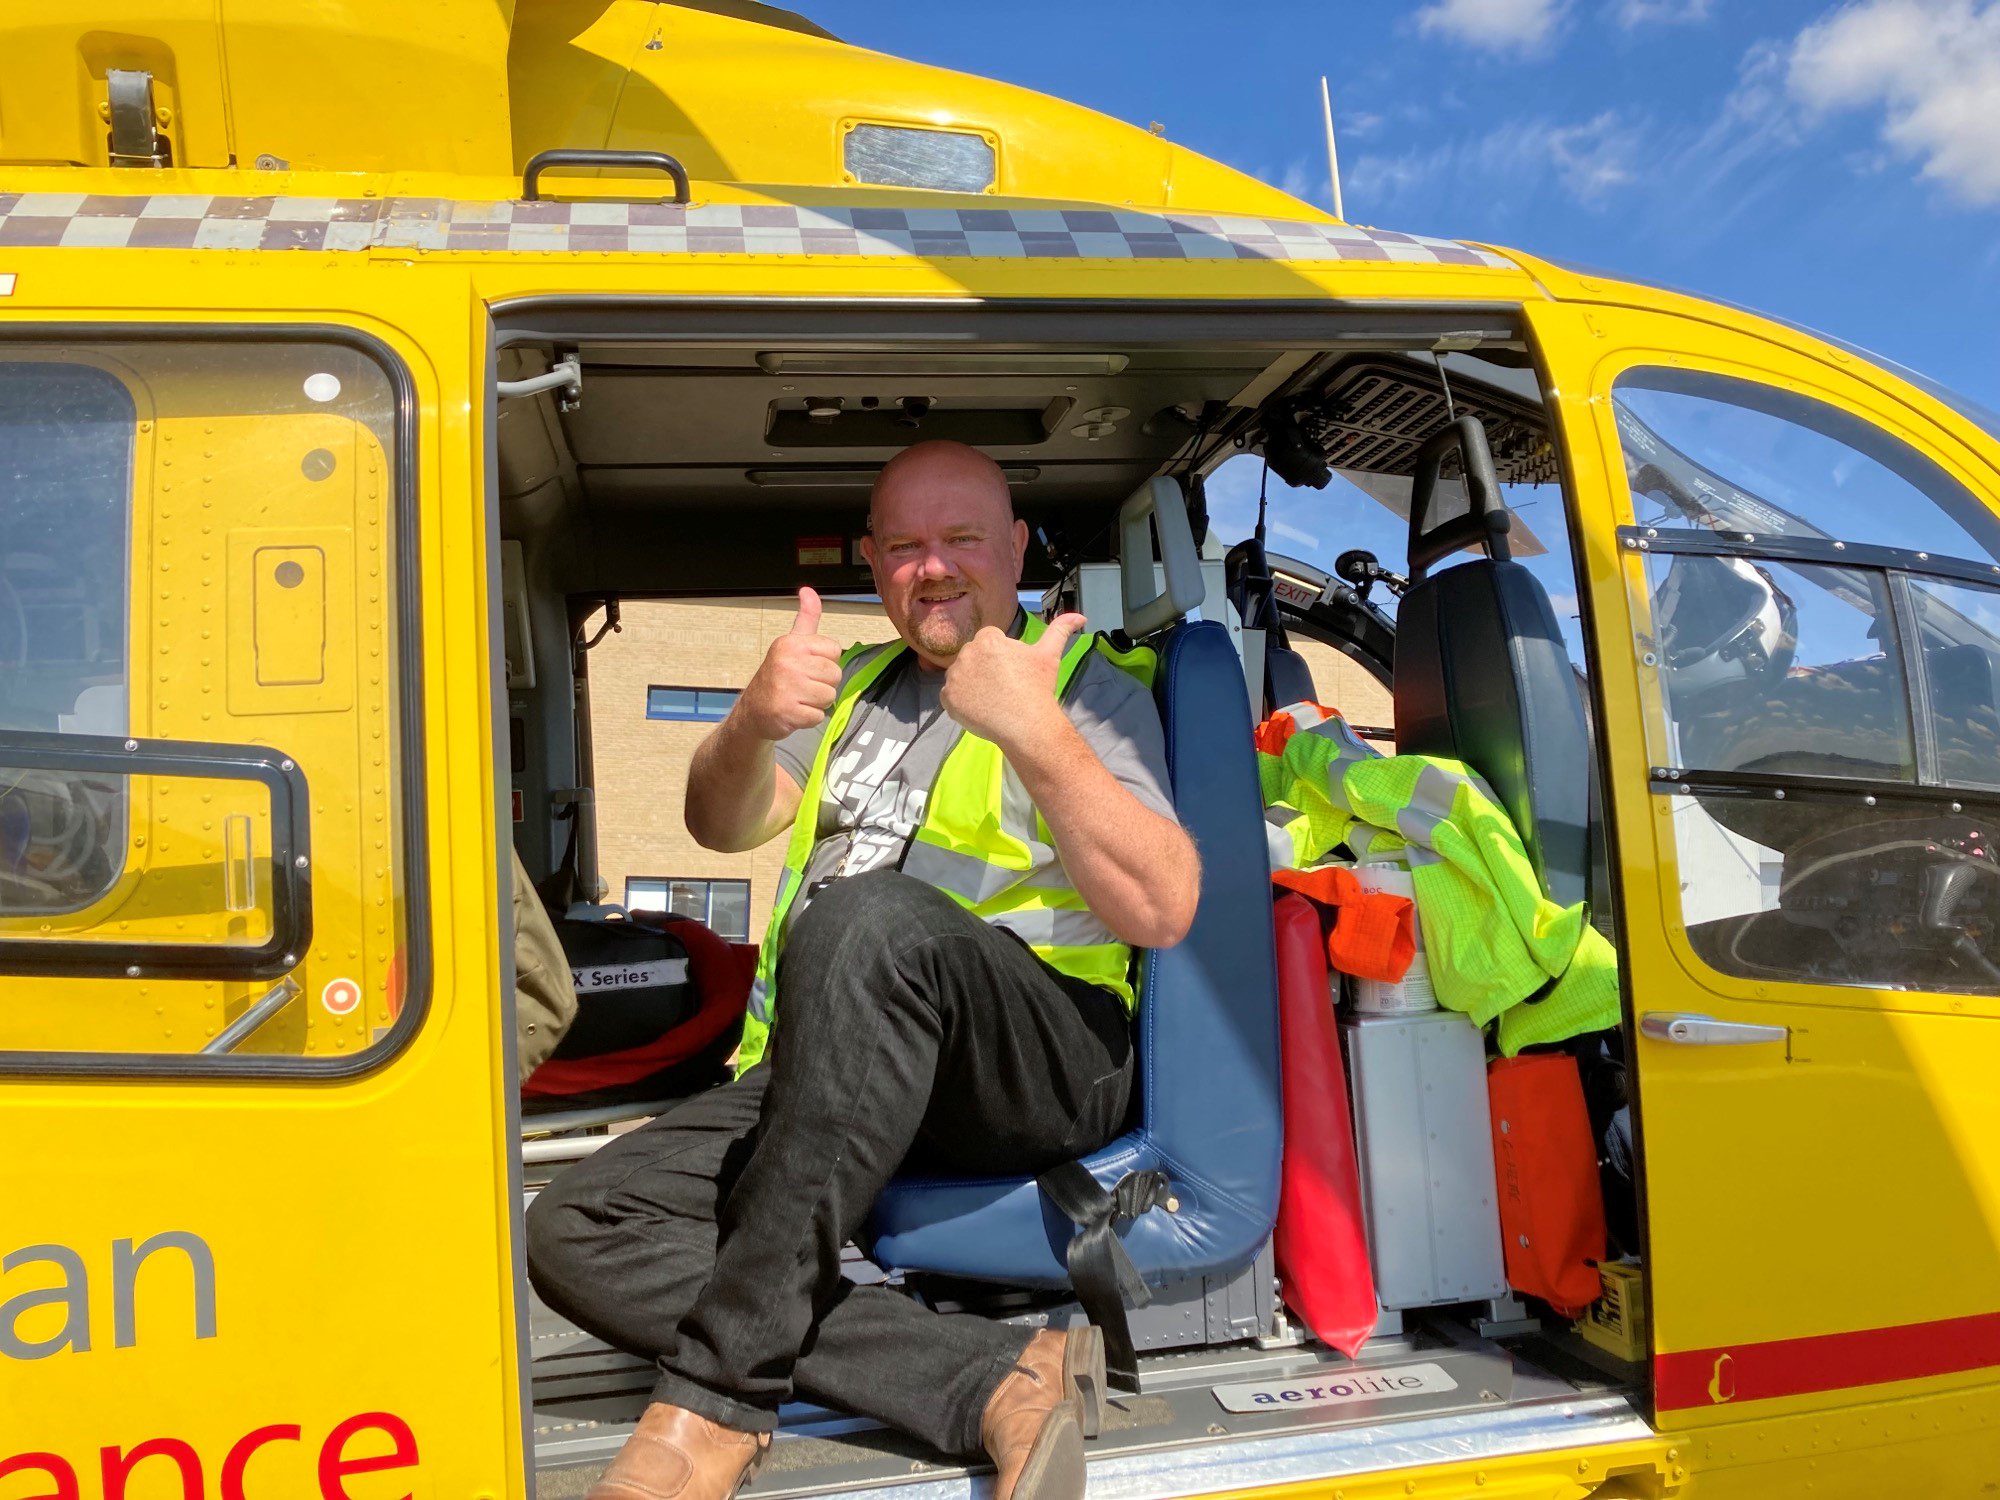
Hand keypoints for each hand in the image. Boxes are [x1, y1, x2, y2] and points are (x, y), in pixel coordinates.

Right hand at [735, 588, 841, 739]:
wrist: (754, 711)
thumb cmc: (778, 676)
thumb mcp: (791, 643)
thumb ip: (806, 618)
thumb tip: (808, 590)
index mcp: (792, 644)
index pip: (834, 650)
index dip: (825, 662)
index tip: (808, 667)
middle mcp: (788, 662)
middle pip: (835, 675)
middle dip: (823, 685)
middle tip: (802, 686)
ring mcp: (786, 687)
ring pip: (829, 697)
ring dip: (817, 703)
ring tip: (798, 698)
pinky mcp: (786, 711)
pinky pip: (817, 716)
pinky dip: (809, 719)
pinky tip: (794, 712)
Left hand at [939, 612, 1085, 748]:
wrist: (1026, 723)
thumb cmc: (1037, 687)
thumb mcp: (1049, 655)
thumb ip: (1060, 630)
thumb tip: (1081, 616)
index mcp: (987, 639)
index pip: (989, 639)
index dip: (1001, 655)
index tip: (1012, 670)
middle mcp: (966, 653)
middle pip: (973, 656)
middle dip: (984, 667)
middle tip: (1003, 686)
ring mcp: (954, 677)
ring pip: (961, 675)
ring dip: (972, 683)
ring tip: (992, 698)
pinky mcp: (947, 698)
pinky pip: (950, 695)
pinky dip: (961, 701)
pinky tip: (980, 708)